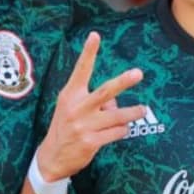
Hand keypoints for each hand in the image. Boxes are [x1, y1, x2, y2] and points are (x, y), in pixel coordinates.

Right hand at [36, 32, 144, 181]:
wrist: (52, 157)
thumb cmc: (65, 127)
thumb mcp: (72, 108)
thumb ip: (93, 100)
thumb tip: (115, 100)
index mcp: (70, 95)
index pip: (81, 70)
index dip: (88, 52)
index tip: (95, 35)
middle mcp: (76, 108)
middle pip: (105, 92)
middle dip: (123, 82)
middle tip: (138, 73)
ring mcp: (84, 126)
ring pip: (117, 116)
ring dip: (132, 113)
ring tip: (142, 109)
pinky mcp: (91, 142)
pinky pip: (117, 132)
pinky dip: (121, 130)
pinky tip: (118, 131)